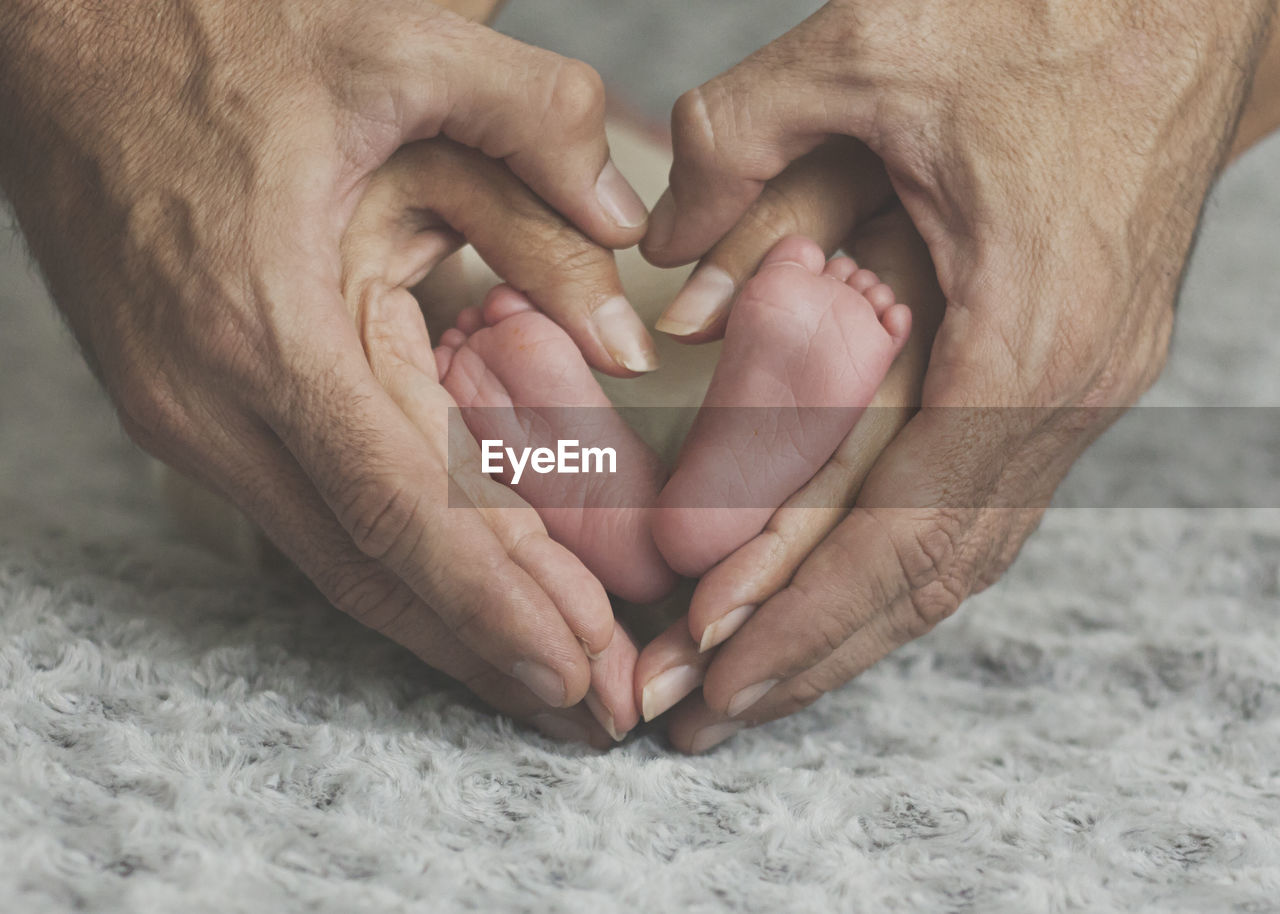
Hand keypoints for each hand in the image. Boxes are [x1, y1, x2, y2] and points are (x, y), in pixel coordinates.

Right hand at [0, 0, 655, 740]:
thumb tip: (632, 233)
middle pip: (376, 570)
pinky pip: (310, 518)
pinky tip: (457, 598)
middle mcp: (216, 404)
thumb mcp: (397, 46)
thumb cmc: (222, 34)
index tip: (581, 667)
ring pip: (339, 562)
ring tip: (546, 677)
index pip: (407, 508)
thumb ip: (538, 123)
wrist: (66, 36)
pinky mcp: (191, 411)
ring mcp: (191, 420)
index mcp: (267, 327)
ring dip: (447, 628)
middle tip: (597, 708)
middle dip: (493, 650)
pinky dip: (395, 570)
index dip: (501, 602)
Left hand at [639, 0, 1276, 748]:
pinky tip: (847, 595)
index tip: (707, 662)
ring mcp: (1082, 383)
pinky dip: (906, 561)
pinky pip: (984, 497)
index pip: (893, 523)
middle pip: (929, 571)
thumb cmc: (1047, 4)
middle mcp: (1067, 386)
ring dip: (858, 624)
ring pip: (963, 551)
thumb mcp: (869, 51)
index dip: (792, 604)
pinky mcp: (1071, 361)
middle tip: (700, 711)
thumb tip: (662, 274)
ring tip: (761, 682)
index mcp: (1024, 332)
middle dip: (810, 651)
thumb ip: (739, 150)